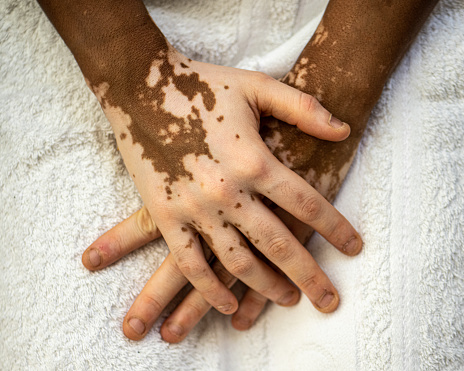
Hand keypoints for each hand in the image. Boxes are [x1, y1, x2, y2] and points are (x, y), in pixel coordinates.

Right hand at [83, 41, 360, 323]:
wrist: (141, 86)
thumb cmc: (202, 85)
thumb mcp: (257, 87)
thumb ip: (304, 108)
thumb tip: (344, 131)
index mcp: (254, 160)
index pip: (307, 205)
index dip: (336, 229)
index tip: (354, 248)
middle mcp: (228, 191)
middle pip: (279, 245)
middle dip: (310, 276)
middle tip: (330, 300)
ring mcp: (194, 208)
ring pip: (237, 262)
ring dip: (266, 288)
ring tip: (288, 300)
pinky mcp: (164, 215)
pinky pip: (190, 262)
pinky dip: (210, 290)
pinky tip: (228, 307)